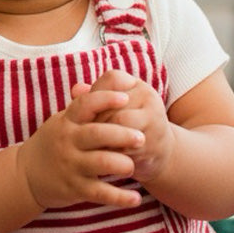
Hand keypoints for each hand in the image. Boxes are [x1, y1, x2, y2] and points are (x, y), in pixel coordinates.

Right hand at [17, 84, 144, 209]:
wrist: (26, 174)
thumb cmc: (55, 141)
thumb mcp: (64, 119)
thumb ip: (89, 103)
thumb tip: (119, 76)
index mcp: (68, 121)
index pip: (86, 104)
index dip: (106, 98)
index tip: (126, 96)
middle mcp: (69, 142)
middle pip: (97, 134)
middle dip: (121, 135)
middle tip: (141, 137)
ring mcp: (71, 165)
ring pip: (100, 163)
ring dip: (121, 164)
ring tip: (133, 166)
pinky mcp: (75, 189)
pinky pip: (100, 193)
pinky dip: (119, 198)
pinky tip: (135, 199)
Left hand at [81, 69, 173, 187]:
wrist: (158, 151)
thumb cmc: (128, 126)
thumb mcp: (114, 109)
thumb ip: (95, 98)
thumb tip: (75, 90)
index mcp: (137, 85)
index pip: (113, 79)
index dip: (97, 94)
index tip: (90, 110)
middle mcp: (148, 97)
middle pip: (112, 103)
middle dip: (95, 118)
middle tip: (83, 132)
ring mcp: (153, 119)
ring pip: (119, 121)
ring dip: (103, 134)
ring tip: (93, 143)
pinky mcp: (152, 141)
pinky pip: (126, 142)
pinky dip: (111, 149)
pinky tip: (103, 154)